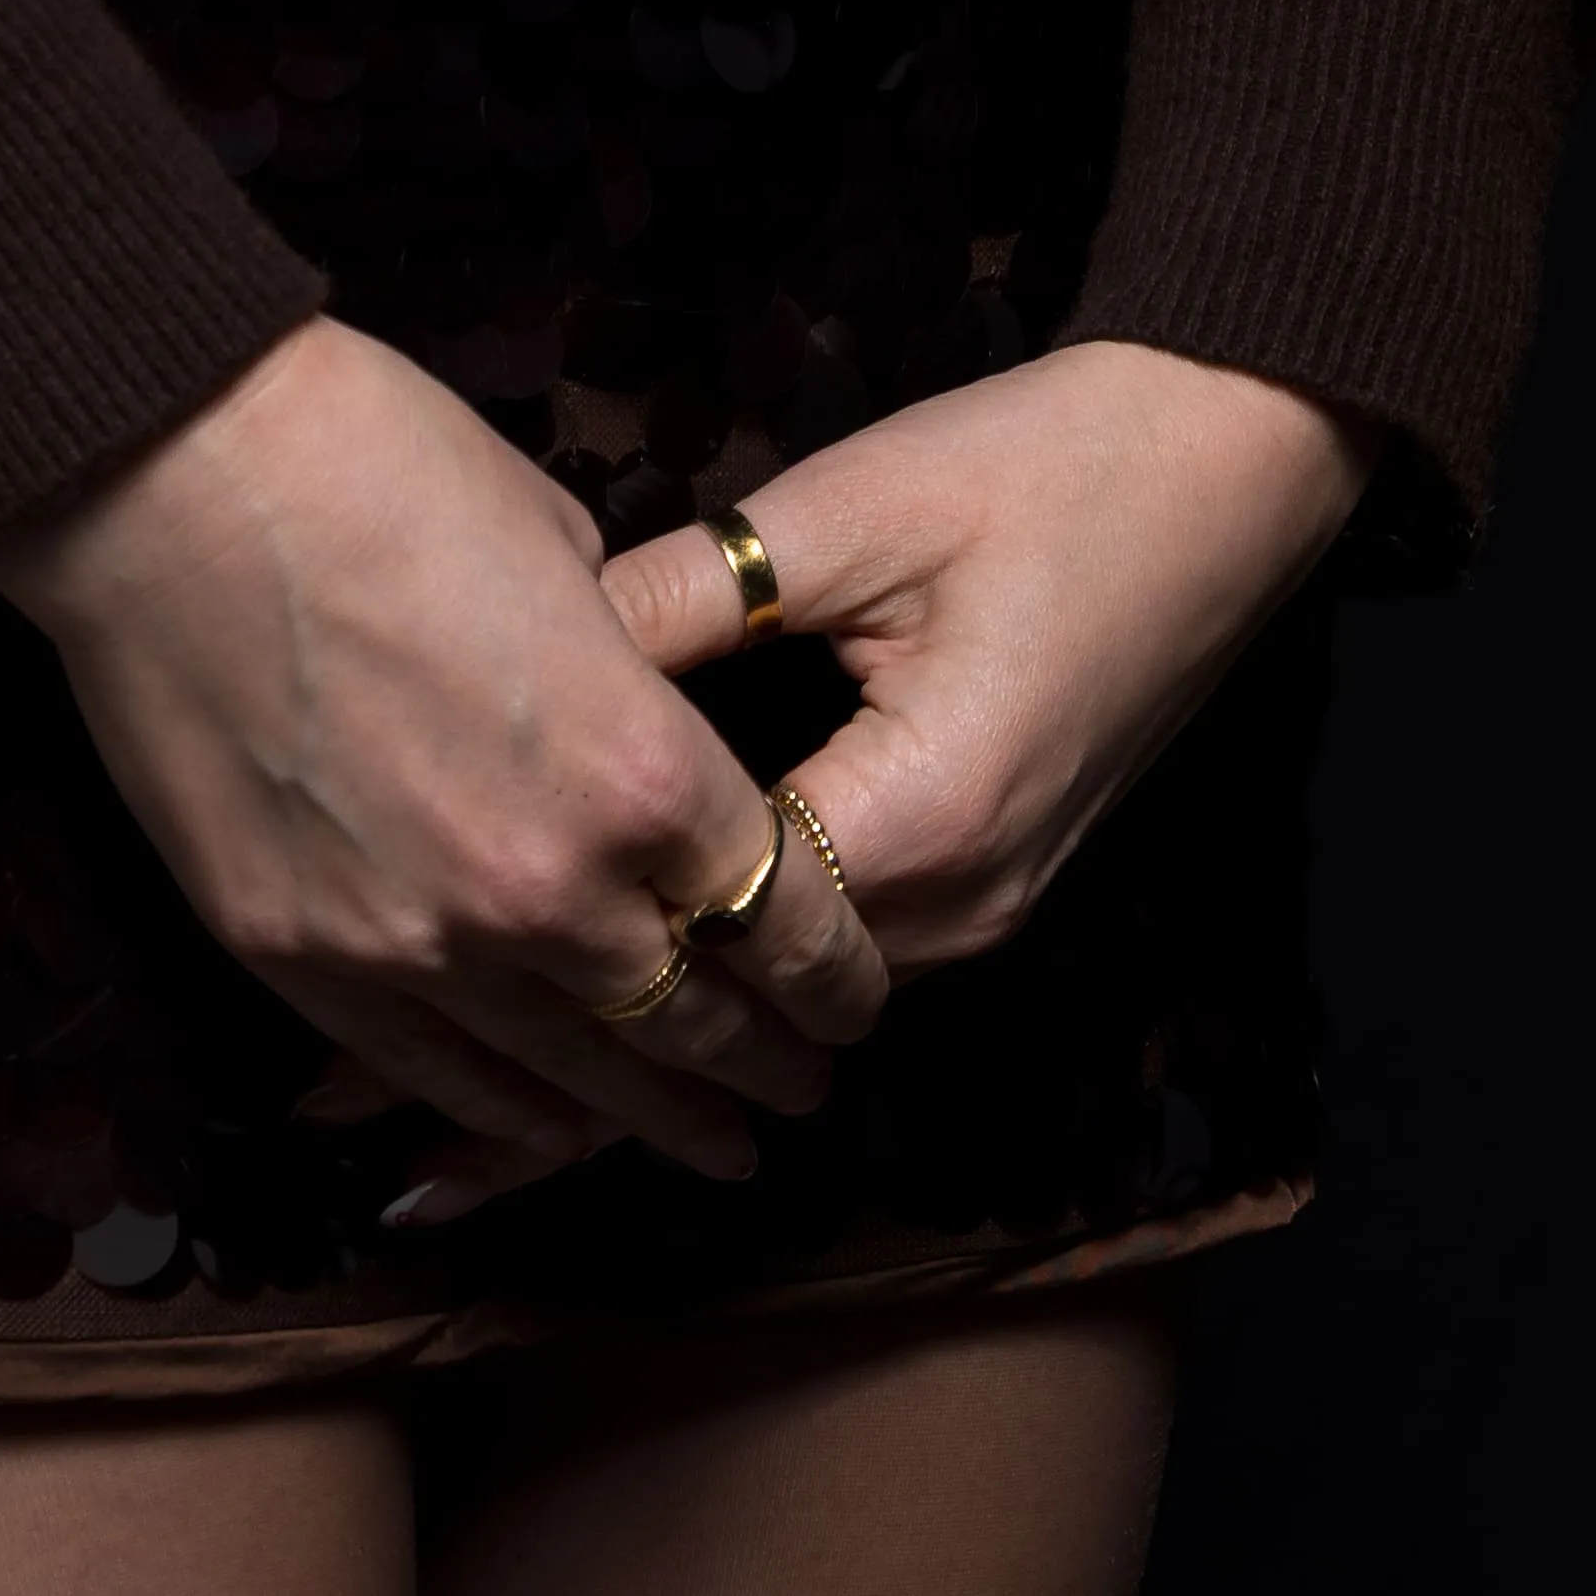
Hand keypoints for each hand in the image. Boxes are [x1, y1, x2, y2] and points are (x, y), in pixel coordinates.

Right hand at [0, 316, 890, 1197]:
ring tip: (716, 1149)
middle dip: (767, 1065)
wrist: (176, 481)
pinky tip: (559, 1132)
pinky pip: (438, 1075)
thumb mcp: (562, 548)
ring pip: (577, 1078)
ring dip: (659, 1119)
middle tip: (806, 1093)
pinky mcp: (306, 963)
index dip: (837, 973)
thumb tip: (626, 694)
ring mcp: (421, 944)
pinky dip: (511, 1115)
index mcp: (641, 771)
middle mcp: (550, 890)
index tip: (858, 998)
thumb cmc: (380, 466)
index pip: (785, 916)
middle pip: (697, 1021)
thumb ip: (620, 664)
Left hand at [348, 334, 1362, 1224]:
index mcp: (919, 824)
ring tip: (444, 1109)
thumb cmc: (1055, 465)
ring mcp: (985, 908)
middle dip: (547, 1088)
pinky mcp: (988, 875)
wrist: (1237, 464)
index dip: (521, 999)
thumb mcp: (854, 510)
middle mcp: (958, 911)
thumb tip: (518, 653)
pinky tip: (621, 1007)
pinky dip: (714, 998)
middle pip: (720, 1042)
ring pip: (773, 1028)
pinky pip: (827, 973)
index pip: (690, 957)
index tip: (369, 1066)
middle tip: (358, 1131)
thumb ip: (690, 597)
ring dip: (624, 1055)